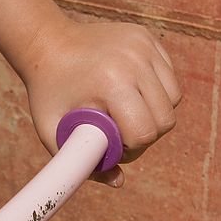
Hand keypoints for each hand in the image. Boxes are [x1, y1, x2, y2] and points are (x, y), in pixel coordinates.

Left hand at [21, 18, 181, 187]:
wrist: (46, 43)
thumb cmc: (47, 93)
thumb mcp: (52, 131)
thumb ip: (82, 162)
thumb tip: (119, 183)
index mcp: (111, 82)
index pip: (144, 132)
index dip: (131, 150)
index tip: (113, 147)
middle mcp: (134, 60)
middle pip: (165, 119)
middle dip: (146, 135)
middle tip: (122, 135)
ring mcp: (144, 45)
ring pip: (173, 98)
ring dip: (156, 114)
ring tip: (129, 115)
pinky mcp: (148, 38)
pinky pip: (169, 77)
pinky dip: (157, 91)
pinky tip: (133, 94)